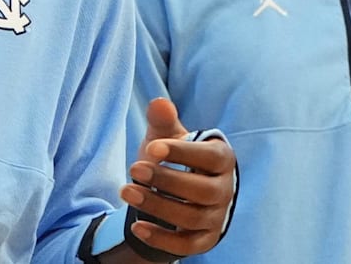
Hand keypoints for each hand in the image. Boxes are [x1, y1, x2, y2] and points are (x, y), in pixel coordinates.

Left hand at [118, 98, 236, 258]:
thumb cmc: (175, 158)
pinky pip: (187, 246)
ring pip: (192, 218)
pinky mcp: (205, 239)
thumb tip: (159, 103)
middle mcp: (225, 189)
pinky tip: (137, 227)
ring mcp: (217, 217)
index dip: (182, 153)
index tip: (151, 148)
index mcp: (221, 159)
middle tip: (134, 170)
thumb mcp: (167, 137)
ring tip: (126, 191)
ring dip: (157, 206)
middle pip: (202, 191)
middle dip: (166, 181)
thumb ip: (163, 122)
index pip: (210, 157)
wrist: (181, 191)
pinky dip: (162, 239)